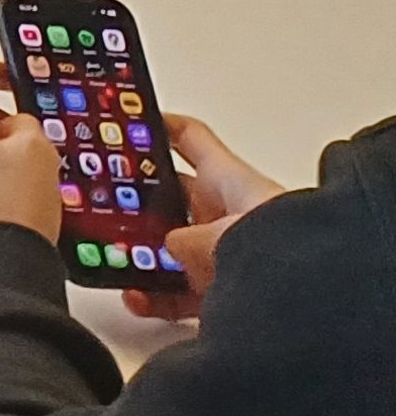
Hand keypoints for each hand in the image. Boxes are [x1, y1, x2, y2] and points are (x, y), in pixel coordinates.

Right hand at [127, 115, 290, 320]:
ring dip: (145, 257)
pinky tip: (138, 296)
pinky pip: (179, 291)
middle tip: (106, 206)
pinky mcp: (228, 288)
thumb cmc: (278, 244)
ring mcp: (225, 249)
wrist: (310, 294)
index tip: (130, 120)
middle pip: (171, 198)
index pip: (187, 137)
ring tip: (119, 261)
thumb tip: (166, 250)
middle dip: (140, 204)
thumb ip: (176, 239)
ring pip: (171, 248)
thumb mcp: (208, 234)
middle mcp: (225, 210)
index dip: (158, 125)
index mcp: (225, 178)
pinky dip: (156, 296)